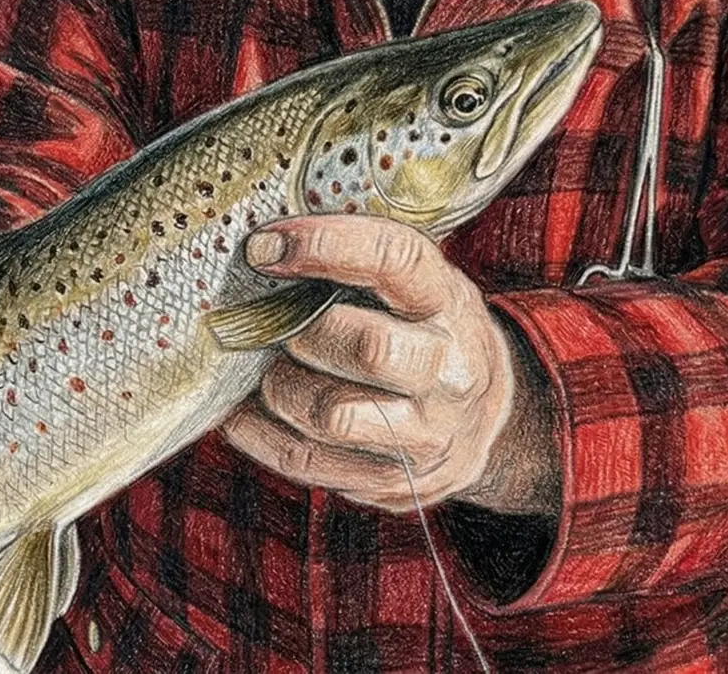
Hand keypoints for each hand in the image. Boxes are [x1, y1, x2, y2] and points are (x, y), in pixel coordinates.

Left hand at [220, 215, 557, 515]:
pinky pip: (305, 460)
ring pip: (331, 413)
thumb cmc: (422, 333)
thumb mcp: (415, 286)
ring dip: (279, 387)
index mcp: (447, 303)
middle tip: (273, 325)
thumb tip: (259, 249)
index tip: (263, 246)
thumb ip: (357, 266)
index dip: (324, 247)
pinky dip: (258, 432)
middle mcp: (449, 372)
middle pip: (369, 348)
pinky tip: (243, 410)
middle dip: (301, 332)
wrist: (484, 419)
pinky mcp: (391, 481)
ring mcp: (425, 435)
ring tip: (267, 369)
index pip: (395, 261)